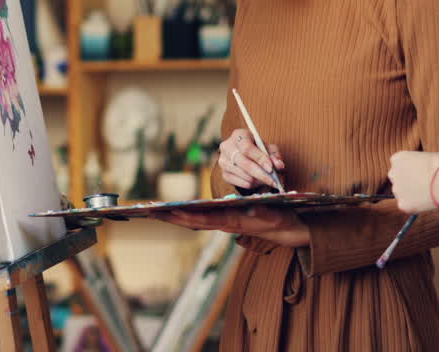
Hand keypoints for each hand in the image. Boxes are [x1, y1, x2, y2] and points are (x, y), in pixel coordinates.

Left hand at [154, 206, 310, 247]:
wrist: (289, 230)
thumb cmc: (282, 219)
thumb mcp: (276, 215)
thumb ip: (264, 212)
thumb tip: (252, 207)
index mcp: (234, 222)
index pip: (205, 220)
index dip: (186, 215)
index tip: (169, 210)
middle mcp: (225, 224)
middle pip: (193, 222)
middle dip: (171, 218)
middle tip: (149, 212)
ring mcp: (224, 223)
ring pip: (195, 222)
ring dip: (175, 217)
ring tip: (155, 211)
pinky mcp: (226, 220)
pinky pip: (202, 219)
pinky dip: (187, 215)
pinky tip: (175, 212)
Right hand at [219, 128, 284, 189]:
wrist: (243, 152)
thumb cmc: (257, 148)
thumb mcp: (268, 147)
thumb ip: (275, 155)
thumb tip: (279, 165)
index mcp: (238, 135)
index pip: (247, 148)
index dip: (260, 159)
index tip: (271, 168)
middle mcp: (227, 147)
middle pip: (245, 164)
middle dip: (262, 175)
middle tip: (275, 182)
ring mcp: (223, 161)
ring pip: (245, 176)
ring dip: (260, 181)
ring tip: (269, 179)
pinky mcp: (224, 174)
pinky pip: (242, 184)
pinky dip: (254, 185)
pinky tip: (259, 180)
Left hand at [388, 151, 438, 214]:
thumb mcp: (430, 157)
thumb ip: (422, 164)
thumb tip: (427, 172)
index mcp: (398, 158)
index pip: (399, 164)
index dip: (411, 169)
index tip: (420, 173)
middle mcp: (393, 173)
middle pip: (398, 179)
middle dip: (408, 182)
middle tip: (423, 186)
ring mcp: (397, 190)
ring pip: (403, 194)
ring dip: (412, 195)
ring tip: (430, 193)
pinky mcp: (403, 204)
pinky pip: (408, 206)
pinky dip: (416, 206)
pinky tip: (428, 201)